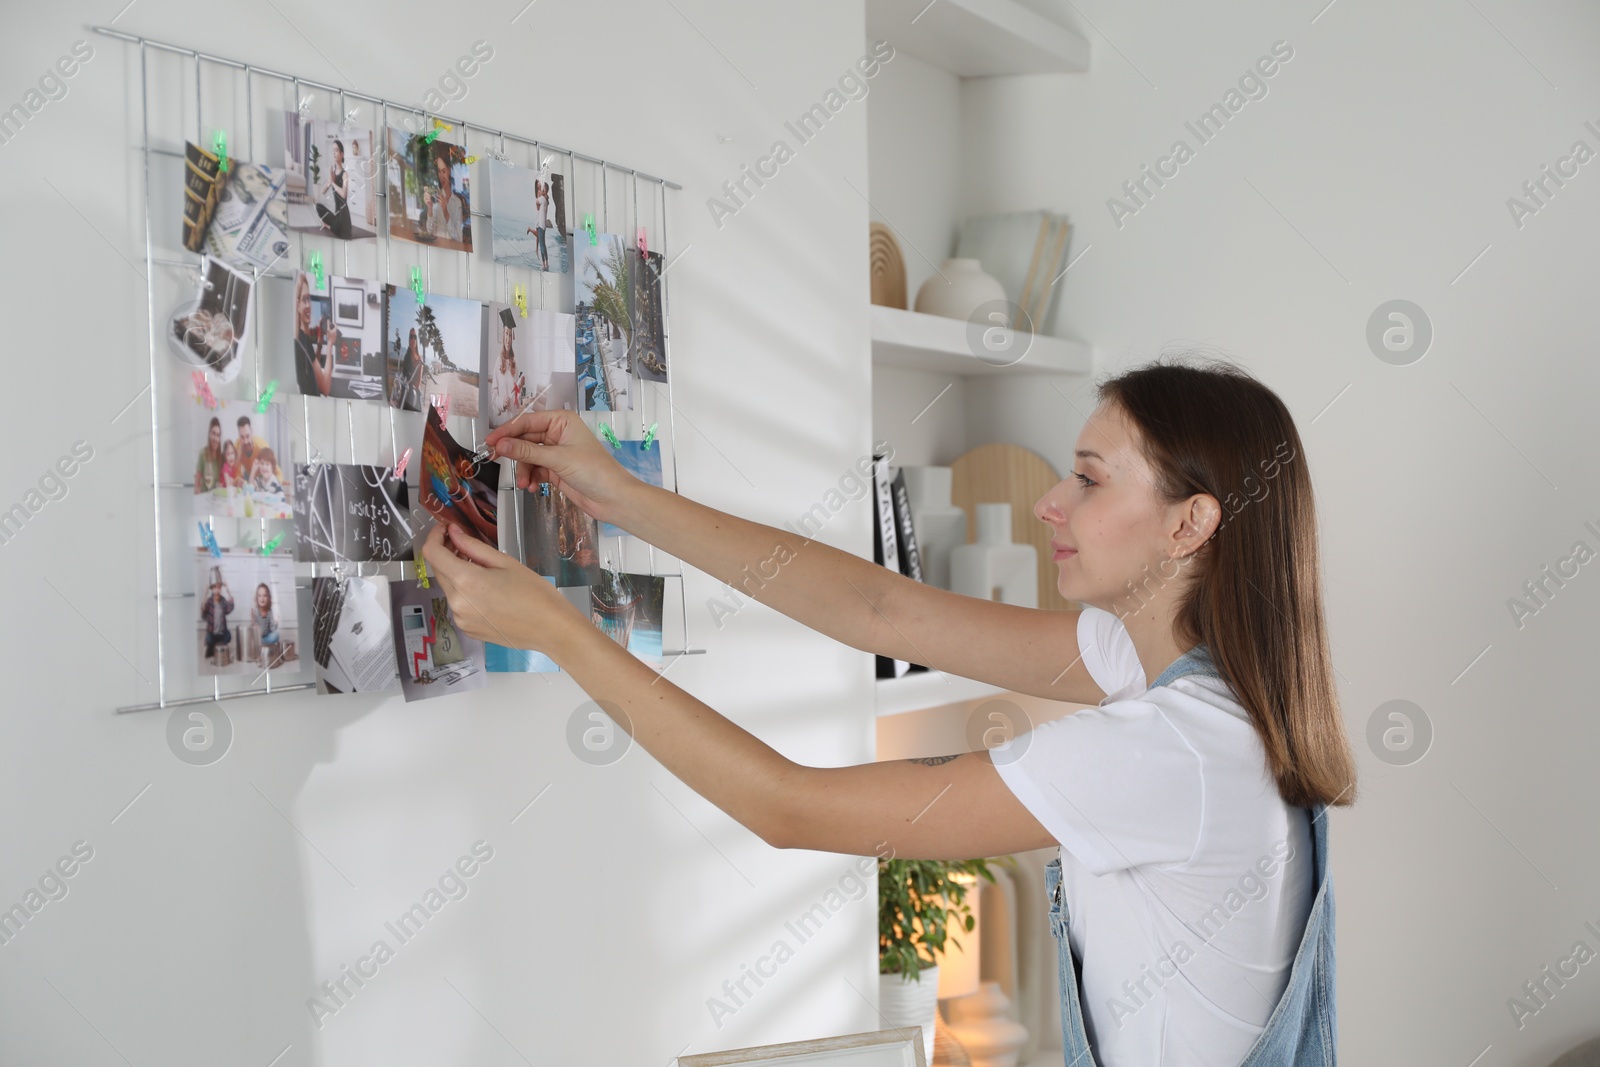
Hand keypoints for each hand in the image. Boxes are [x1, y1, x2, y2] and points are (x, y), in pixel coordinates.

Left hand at [421, 523, 590, 655]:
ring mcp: (460, 619)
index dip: (434, 537)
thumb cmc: (534, 593)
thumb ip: (473, 546)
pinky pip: (458, 605)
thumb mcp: (505, 562)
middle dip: (446, 554)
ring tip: (481, 569)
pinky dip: (465, 593)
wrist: (550, 628)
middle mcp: (457, 603)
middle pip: (439, 571)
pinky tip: (486, 591)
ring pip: (449, 588)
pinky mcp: (467, 630)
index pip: (432, 554)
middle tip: (463, 544)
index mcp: (466, 581)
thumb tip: (453, 533)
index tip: (444, 529)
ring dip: (457, 575)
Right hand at [484, 409, 634, 527]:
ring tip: (525, 483)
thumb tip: (501, 445)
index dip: (507, 431)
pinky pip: (535, 470)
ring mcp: (557, 452)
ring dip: (523, 470)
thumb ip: (527, 452)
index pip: (527, 422)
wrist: (613, 498)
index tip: (491, 441)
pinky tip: (532, 487)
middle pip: (525, 439)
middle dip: (513, 453)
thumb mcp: (558, 459)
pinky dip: (531, 478)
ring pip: (528, 457)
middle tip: (495, 460)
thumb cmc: (596, 471)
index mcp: (562, 421)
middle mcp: (559, 434)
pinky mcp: (556, 470)